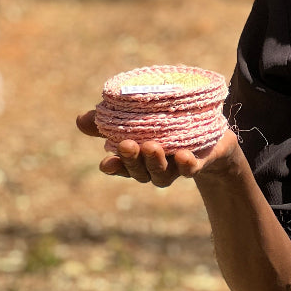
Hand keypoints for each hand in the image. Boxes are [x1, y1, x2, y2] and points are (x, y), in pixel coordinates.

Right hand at [75, 110, 239, 186]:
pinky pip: (192, 169)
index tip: (106, 162)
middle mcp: (155, 167)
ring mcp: (176, 167)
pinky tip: (184, 156)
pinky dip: (187, 165)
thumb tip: (80, 120)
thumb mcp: (136, 115)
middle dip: (132, 161)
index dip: (114, 167)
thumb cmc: (165, 123)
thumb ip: (108, 119)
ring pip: (162, 174)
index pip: (121, 167)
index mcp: (137, 157)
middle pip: (140, 172)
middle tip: (128, 144)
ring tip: (152, 146)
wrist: (210, 128)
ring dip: (155, 162)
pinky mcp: (199, 162)